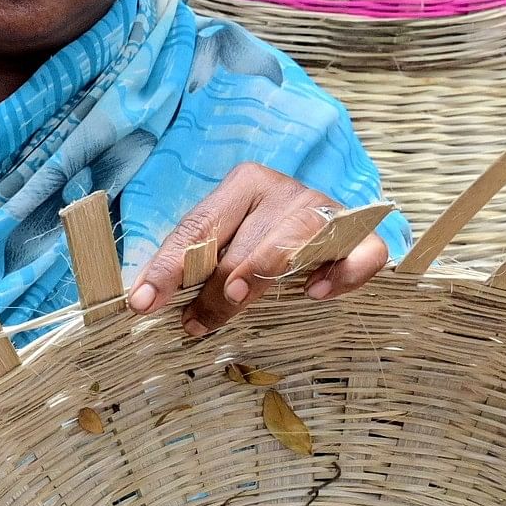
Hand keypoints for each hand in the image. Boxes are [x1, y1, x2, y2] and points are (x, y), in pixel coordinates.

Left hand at [131, 162, 390, 325]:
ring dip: (265, 268)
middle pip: (247, 238)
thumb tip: (145, 304)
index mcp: (244, 184)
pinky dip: (341, 272)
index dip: (169, 267)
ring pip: (297, 238)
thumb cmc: (260, 240)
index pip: (200, 226)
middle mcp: (285, 191)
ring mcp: (326, 210)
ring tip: (239, 297)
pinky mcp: (361, 236)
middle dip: (217, 283)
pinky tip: (315, 293)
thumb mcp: (222, 245)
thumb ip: (191, 267)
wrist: (327, 228)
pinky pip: (361, 252)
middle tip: (195, 321)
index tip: (144, 303)